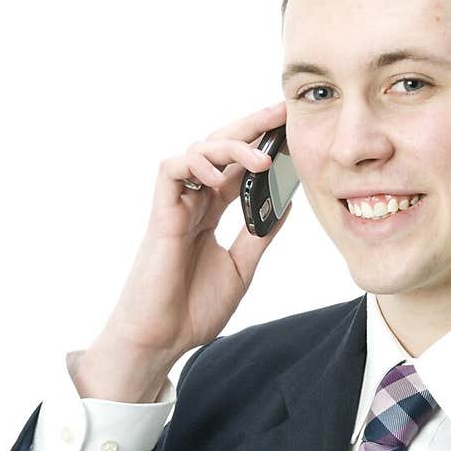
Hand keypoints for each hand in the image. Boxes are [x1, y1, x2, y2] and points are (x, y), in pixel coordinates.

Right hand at [98, 99, 291, 363]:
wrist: (162, 339)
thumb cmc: (193, 309)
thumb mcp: (241, 268)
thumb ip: (259, 234)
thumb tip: (286, 202)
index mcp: (211, 214)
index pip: (237, 167)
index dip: (261, 145)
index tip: (290, 130)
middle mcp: (193, 203)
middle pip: (219, 149)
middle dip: (250, 126)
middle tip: (281, 111)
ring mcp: (176, 206)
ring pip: (197, 152)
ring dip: (231, 147)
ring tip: (263, 158)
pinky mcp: (160, 215)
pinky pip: (171, 171)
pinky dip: (195, 164)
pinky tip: (219, 175)